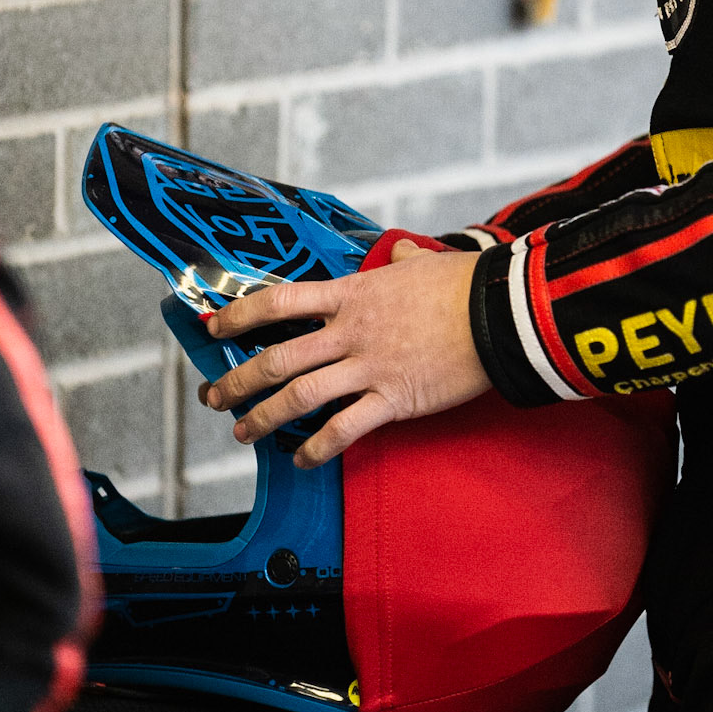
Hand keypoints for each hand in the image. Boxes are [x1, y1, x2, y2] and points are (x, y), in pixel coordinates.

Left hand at [197, 241, 488, 467]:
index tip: (215, 328)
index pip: (279, 302)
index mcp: (352, 294)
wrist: (498, 313)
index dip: (240, 315)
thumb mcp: (424, 263)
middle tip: (215, 396)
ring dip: (263, 418)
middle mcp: (350, 331)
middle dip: (237, 382)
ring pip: (298, 397)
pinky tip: (302, 460)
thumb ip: (403, 260)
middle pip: (276, 358)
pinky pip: (343, 430)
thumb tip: (402, 251)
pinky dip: (317, 449)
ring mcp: (369, 367)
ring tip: (244, 433)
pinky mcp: (392, 399)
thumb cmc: (463, 284)